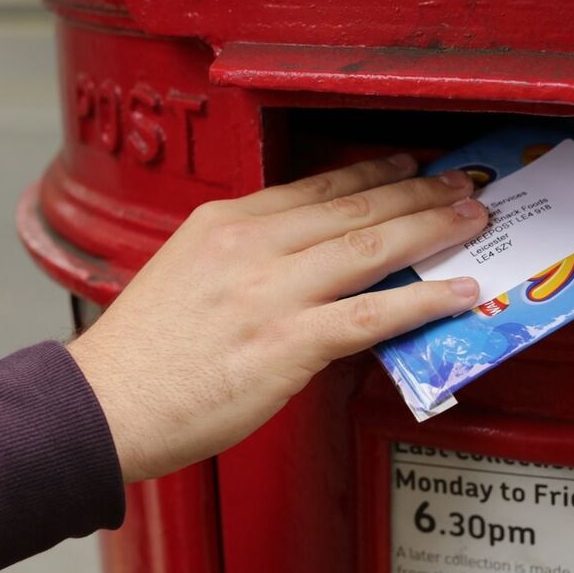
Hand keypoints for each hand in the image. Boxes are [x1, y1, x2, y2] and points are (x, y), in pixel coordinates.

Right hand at [67, 155, 487, 481]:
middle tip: (459, 184)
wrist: (104, 405)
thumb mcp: (185, 273)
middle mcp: (252, 244)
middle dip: (417, 191)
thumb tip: (301, 264)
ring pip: (371, 245)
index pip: (316, 185)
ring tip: (469, 220)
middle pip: (355, 204)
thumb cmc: (142, 352)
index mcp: (225, 222)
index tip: (406, 167)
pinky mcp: (287, 342)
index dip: (372, 173)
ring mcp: (272, 291)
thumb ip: (244, 259)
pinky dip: (421, 300)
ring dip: (431, 228)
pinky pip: (371, 314)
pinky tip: (455, 293)